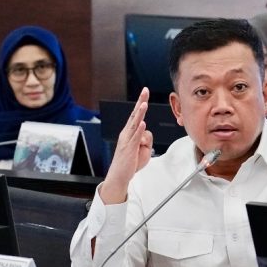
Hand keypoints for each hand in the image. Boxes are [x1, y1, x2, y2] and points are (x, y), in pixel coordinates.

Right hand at [99, 88, 153, 203]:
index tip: (145, 92)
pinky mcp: (129, 148)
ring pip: (135, 123)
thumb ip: (146, 138)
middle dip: (140, 102)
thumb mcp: (142, 148)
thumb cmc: (130, 162)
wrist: (119, 175)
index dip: (140, 103)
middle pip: (135, 115)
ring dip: (140, 113)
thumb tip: (147, 132)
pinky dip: (139, 130)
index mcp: (129, 132)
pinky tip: (142, 124)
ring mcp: (127, 140)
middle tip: (145, 91)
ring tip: (144, 104)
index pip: (136, 115)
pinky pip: (135, 137)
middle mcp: (127, 133)